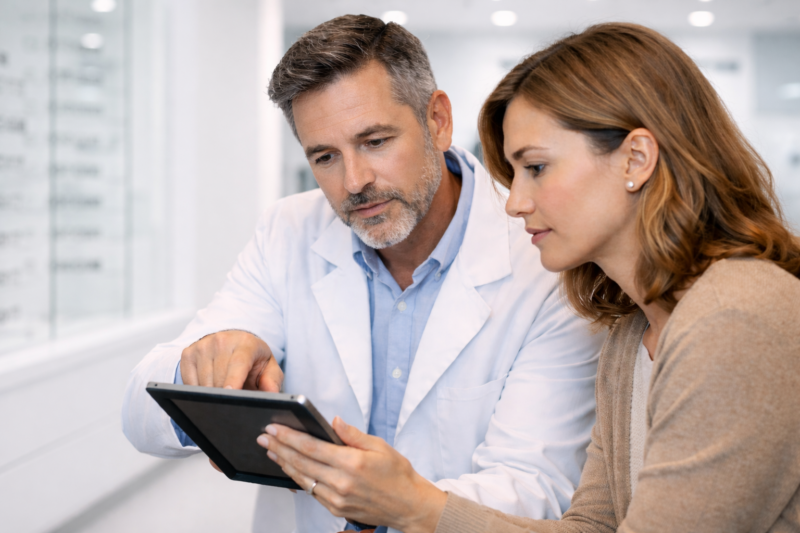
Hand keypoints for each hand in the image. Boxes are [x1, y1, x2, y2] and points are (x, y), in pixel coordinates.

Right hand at [180, 330, 282, 390]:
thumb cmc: (252, 358)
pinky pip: (189, 382)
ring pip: (203, 382)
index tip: (229, 393)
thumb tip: (271, 394)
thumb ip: (272, 381)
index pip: (238, 363)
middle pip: (219, 377)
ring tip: (223, 392)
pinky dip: (198, 390)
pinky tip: (209, 386)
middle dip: (225, 395)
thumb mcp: (268, 367)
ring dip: (212, 394)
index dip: (233, 379)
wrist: (233, 341)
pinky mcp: (188, 353)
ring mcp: (203, 346)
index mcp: (245, 343)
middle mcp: (222, 341)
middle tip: (232, 401)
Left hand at [257, 417, 445, 532]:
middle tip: (264, 438)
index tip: (274, 429)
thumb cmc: (397, 475)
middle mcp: (341, 483)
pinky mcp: (336, 509)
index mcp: (352, 463)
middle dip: (280, 448)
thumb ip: (353, 435)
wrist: (408, 505)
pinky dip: (299, 479)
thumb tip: (334, 421)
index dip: (289, 437)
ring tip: (272, 451)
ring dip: (284, 464)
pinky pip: (312, 492)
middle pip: (301, 462)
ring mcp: (336, 499)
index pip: (311, 447)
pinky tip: (291, 469)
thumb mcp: (380, 446)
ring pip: (303, 479)